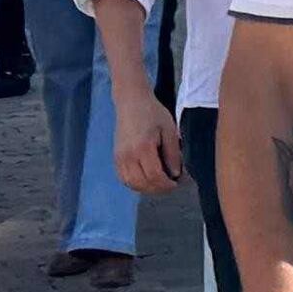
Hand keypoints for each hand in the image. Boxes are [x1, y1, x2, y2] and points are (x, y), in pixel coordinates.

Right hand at [110, 67, 179, 192]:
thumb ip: (173, 153)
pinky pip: (124, 178)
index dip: (166, 184)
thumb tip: (176, 174)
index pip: (154, 176)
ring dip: (147, 188)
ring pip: (132, 184)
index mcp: (143, 147)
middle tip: (170, 185)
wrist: (131, 102)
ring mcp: (120, 157)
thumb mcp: (169, 130)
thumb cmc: (153, 113)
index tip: (176, 183)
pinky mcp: (116, 157)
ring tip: (160, 183)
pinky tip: (147, 179)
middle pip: (142, 183)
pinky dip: (136, 183)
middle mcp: (128, 155)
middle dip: (158, 188)